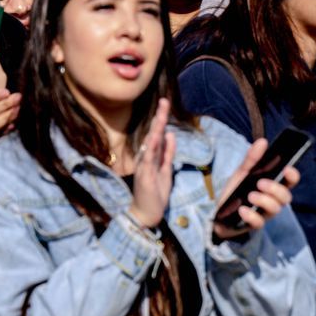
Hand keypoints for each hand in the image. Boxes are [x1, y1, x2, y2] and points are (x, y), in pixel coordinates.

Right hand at [126, 98, 175, 228]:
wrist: (145, 215)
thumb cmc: (155, 195)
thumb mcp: (166, 171)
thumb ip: (168, 153)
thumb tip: (171, 134)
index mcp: (152, 157)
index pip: (158, 135)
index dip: (162, 120)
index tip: (165, 104)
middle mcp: (146, 159)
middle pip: (154, 134)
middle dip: (160, 118)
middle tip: (164, 101)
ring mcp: (144, 166)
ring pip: (151, 143)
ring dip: (156, 128)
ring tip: (161, 114)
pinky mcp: (145, 176)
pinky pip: (148, 159)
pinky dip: (152, 147)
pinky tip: (155, 136)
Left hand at [211, 137, 301, 241]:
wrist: (219, 211)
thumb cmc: (237, 191)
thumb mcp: (242, 173)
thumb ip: (252, 159)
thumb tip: (262, 141)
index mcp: (273, 186)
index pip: (290, 182)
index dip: (293, 176)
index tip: (286, 169)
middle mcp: (273, 200)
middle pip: (286, 197)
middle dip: (276, 189)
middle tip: (260, 183)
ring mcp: (265, 213)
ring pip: (275, 209)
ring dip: (264, 201)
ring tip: (250, 195)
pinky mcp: (254, 224)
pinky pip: (259, 223)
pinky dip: (252, 216)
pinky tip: (242, 210)